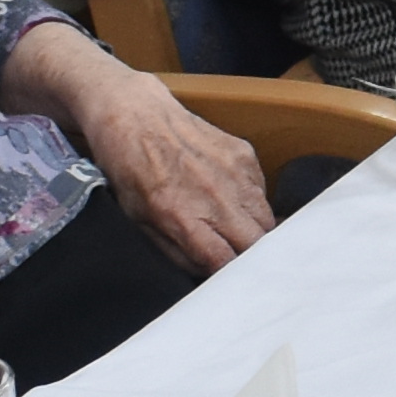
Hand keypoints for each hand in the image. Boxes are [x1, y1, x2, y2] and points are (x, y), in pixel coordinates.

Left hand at [10, 28, 274, 267]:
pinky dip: (252, 202)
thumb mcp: (139, 222)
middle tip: (241, 260)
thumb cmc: (128, 171)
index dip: (232, 277)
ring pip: (267, 219)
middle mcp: (215, 197)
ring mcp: (234, 172)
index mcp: (183, 218)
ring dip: (256, 231)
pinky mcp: (244, 153)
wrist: (133, 114)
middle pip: (257, 244)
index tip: (230, 282)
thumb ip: (175, 252)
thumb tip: (207, 275)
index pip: (228, 264)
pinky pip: (262, 192)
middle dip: (252, 258)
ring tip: (236, 230)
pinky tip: (230, 198)